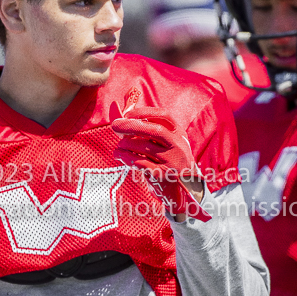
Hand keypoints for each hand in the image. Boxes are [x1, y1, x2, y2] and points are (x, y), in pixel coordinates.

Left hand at [111, 105, 210, 220]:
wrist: (182, 191)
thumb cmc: (166, 161)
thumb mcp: (161, 142)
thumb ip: (140, 124)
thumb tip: (117, 104)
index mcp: (178, 133)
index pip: (164, 116)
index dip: (144, 112)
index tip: (127, 114)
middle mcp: (178, 146)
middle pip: (154, 130)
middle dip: (131, 126)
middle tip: (114, 125)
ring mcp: (173, 161)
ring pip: (145, 147)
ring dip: (126, 144)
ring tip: (118, 146)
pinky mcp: (164, 176)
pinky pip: (142, 164)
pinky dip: (127, 158)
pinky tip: (120, 156)